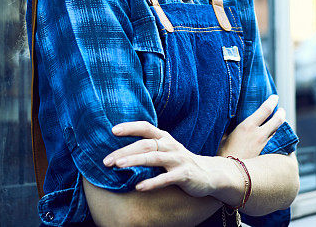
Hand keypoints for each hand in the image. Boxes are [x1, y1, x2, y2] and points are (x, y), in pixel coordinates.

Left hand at [104, 121, 232, 197]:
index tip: (112, 130)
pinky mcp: (184, 174)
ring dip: (135, 161)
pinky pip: (166, 178)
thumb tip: (119, 152)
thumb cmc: (180, 163)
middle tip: (106, 160)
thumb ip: (148, 148)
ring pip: (154, 158)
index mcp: (165, 138)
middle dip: (124, 151)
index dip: (130, 127)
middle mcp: (171, 146)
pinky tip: (139, 187)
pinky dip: (152, 182)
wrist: (209, 174)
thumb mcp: (166, 151)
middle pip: (145, 144)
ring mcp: (178, 159)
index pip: (146, 127)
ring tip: (118, 166)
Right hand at [217, 94, 285, 158]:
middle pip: (277, 120)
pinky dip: (279, 142)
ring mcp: (265, 147)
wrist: (230, 175)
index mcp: (248, 126)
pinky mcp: (268, 158)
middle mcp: (260, 135)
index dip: (272, 101)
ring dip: (281, 128)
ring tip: (280, 126)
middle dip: (281, 113)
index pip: (265, 109)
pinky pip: (278, 146)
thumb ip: (230, 129)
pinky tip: (278, 143)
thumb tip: (232, 122)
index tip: (275, 98)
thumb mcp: (224, 137)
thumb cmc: (223, 156)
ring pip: (279, 133)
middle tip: (282, 111)